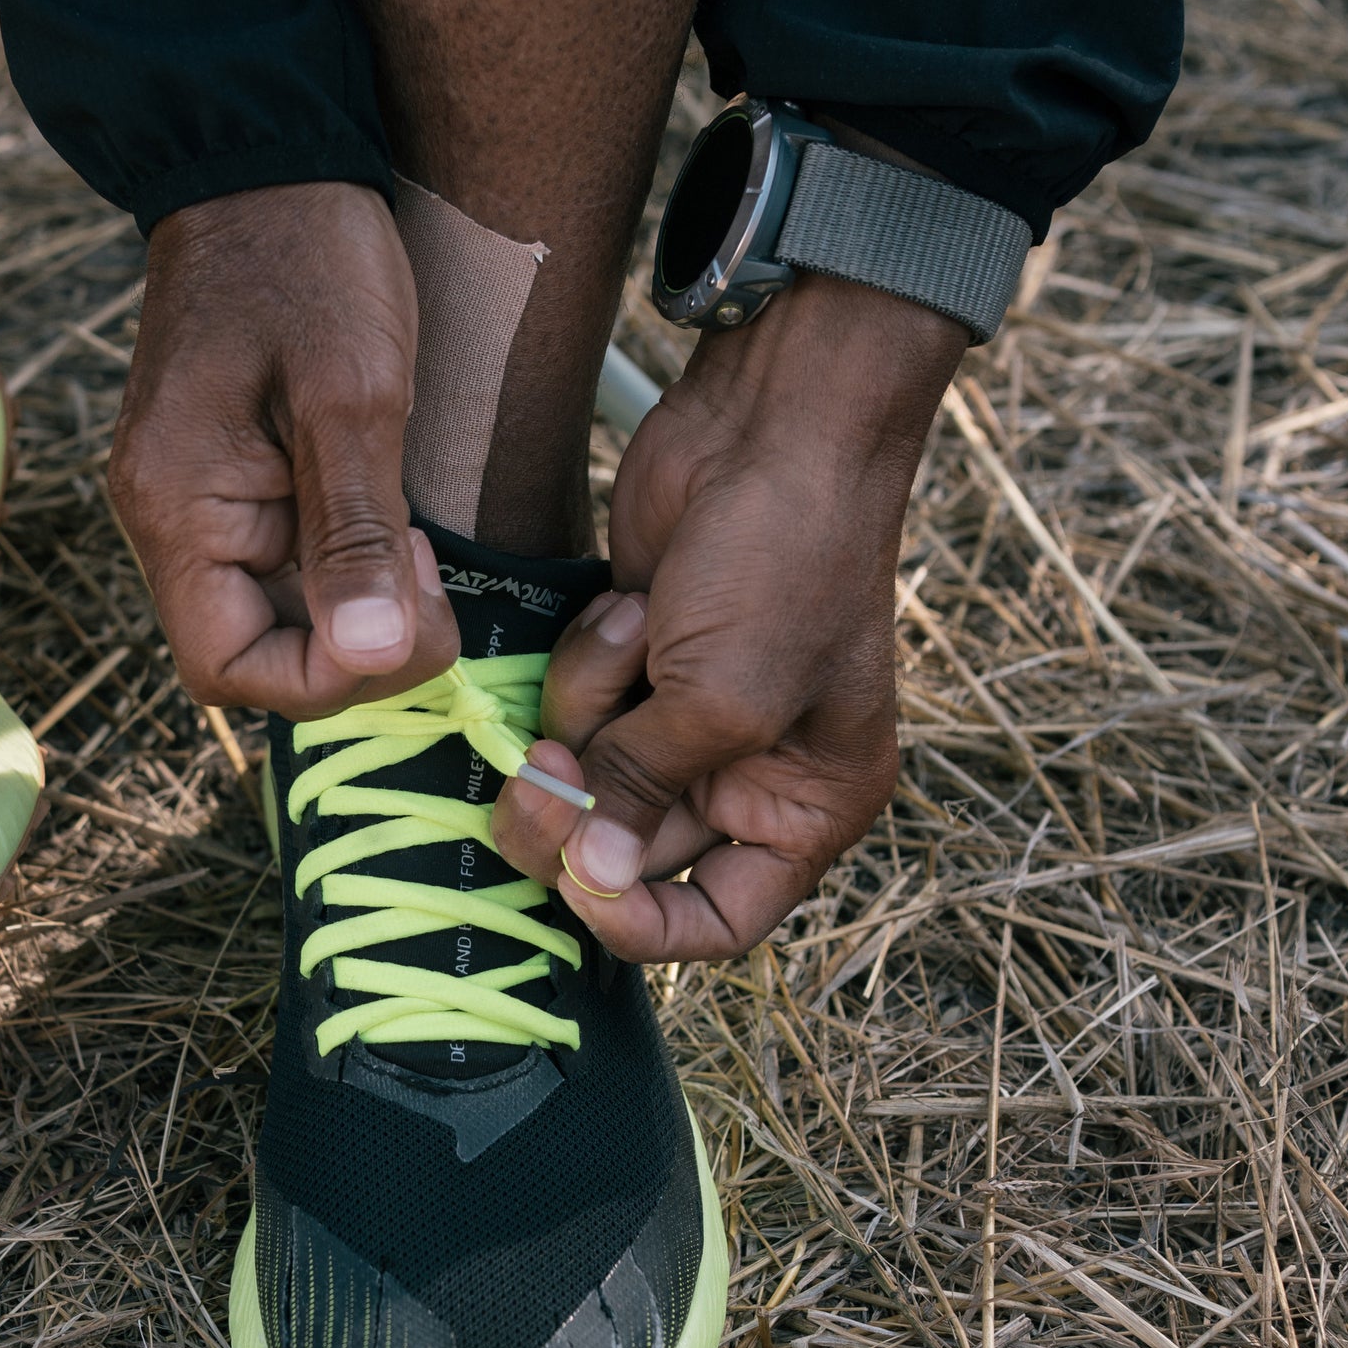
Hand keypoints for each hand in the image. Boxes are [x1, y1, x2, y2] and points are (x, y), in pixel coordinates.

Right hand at [110, 182, 459, 718]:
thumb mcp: (352, 392)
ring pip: (275, 616)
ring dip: (355, 609)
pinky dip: (345, 569)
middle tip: (424, 572)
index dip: (328, 675)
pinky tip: (393, 524)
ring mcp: (198, 500)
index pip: (230, 669)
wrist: (267, 161)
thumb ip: (356, 530)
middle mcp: (169, 518)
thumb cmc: (307, 259)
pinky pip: (284, 566)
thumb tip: (371, 654)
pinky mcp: (233, 479)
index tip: (406, 611)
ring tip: (414, 542)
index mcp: (177, 506)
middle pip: (253, 654)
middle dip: (352, 644)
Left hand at [489, 273, 967, 959]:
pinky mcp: (634, 657)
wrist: (776, 423)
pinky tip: (632, 599)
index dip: (640, 924)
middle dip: (580, 812)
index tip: (581, 885)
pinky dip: (587, 658)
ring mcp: (685, 712)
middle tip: (539, 774)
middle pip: (628, 853)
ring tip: (640, 633)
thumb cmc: (784, 567)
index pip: (717, 922)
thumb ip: (643, 794)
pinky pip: (571, 701)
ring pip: (587, 773)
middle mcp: (749, 773)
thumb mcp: (722, 702)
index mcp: (808, 807)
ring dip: (591, 711)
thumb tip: (585, 879)